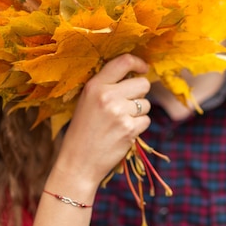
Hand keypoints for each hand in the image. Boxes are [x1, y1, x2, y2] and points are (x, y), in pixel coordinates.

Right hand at [54, 54, 150, 188]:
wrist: (78, 163)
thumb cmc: (82, 131)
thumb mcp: (86, 101)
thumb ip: (106, 86)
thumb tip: (134, 74)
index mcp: (94, 86)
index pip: (123, 62)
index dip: (138, 63)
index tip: (143, 68)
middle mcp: (107, 96)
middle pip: (142, 84)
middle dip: (139, 93)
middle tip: (126, 106)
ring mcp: (119, 113)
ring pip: (146, 104)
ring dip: (138, 113)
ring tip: (119, 122)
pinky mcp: (129, 129)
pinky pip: (146, 121)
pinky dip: (138, 127)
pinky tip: (122, 133)